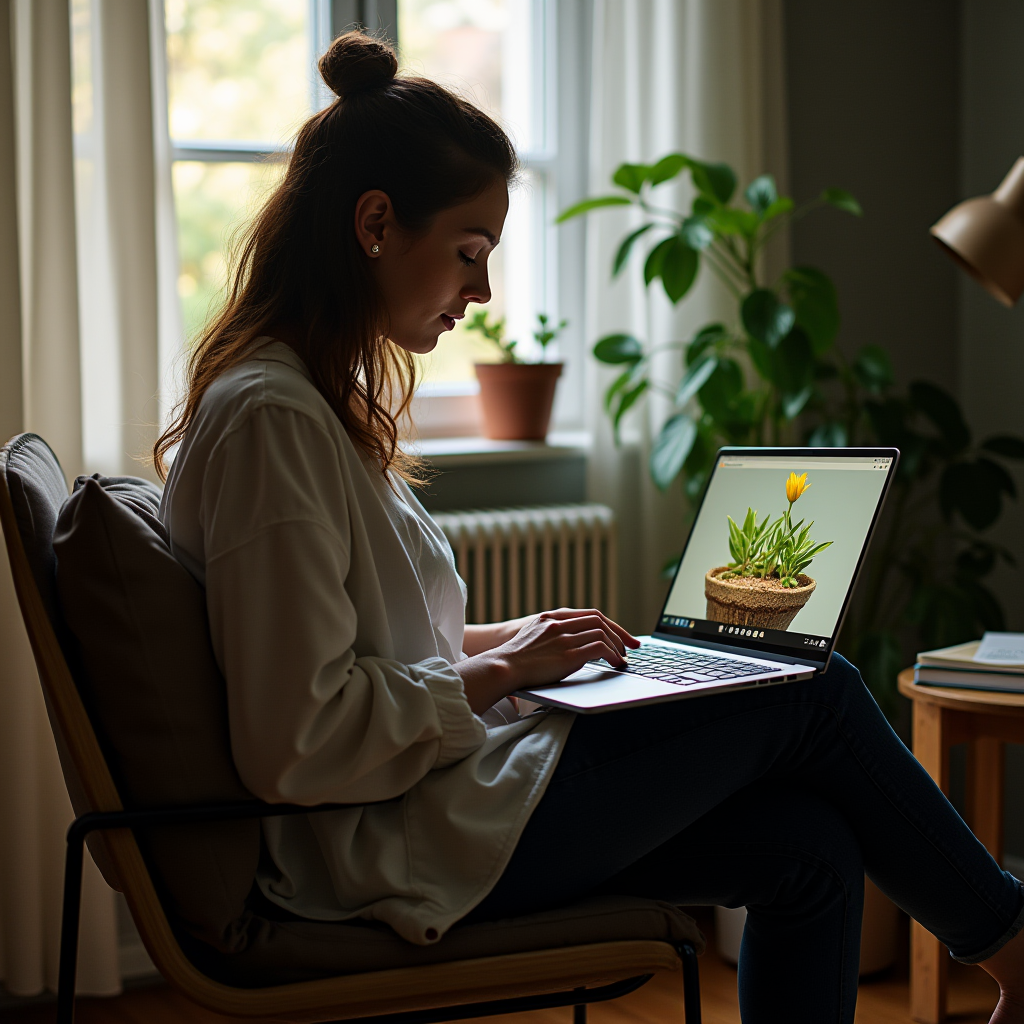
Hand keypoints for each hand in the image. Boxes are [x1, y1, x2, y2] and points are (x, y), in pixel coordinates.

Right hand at [454, 608, 639, 713]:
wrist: (501, 667)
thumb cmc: (515, 659)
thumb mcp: (533, 637)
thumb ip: (552, 634)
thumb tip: (572, 644)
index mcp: (551, 617)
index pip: (590, 614)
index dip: (610, 624)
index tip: (622, 635)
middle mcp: (559, 623)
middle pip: (600, 620)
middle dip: (620, 633)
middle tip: (632, 646)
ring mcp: (563, 637)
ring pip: (602, 632)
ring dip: (617, 646)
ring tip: (622, 659)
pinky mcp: (567, 654)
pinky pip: (600, 648)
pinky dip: (612, 655)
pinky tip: (615, 664)